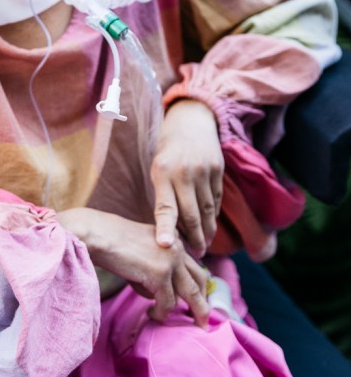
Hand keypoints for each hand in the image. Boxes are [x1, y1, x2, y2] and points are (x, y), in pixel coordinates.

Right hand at [57, 207, 209, 326]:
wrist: (97, 234)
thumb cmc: (111, 243)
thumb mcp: (142, 251)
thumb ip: (157, 267)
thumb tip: (162, 297)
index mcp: (173, 239)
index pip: (194, 265)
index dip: (198, 285)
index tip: (199, 300)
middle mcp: (177, 248)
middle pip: (200, 280)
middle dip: (204, 302)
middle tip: (204, 320)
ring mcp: (171, 260)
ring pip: (192, 294)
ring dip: (190, 312)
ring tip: (186, 324)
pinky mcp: (160, 274)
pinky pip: (168, 303)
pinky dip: (161, 313)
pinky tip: (151, 314)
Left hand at [151, 99, 223, 256]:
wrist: (191, 121)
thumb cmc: (168, 151)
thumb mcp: (157, 168)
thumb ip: (163, 194)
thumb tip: (167, 230)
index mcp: (162, 172)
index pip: (165, 207)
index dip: (165, 228)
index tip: (166, 246)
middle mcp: (184, 172)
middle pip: (191, 214)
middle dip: (194, 238)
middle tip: (196, 254)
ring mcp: (204, 171)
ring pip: (207, 210)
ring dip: (206, 231)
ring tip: (204, 245)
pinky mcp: (218, 169)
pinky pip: (216, 199)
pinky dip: (213, 215)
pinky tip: (210, 225)